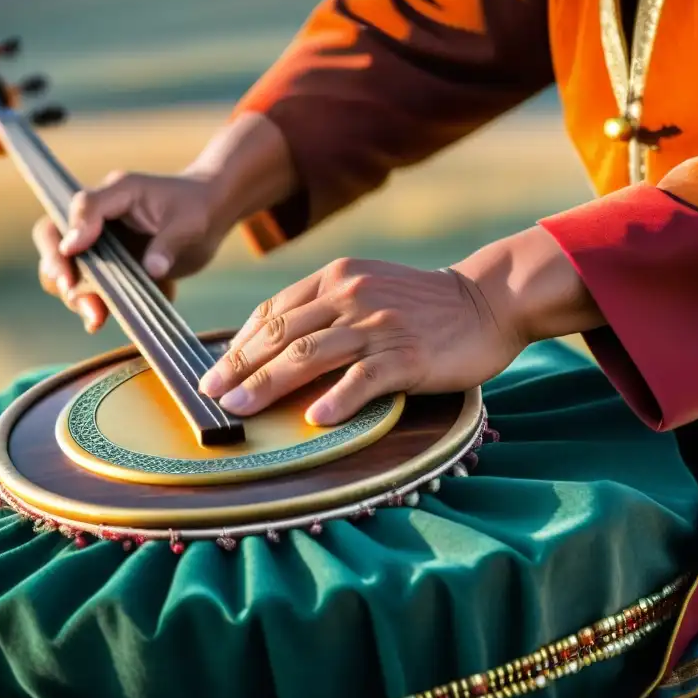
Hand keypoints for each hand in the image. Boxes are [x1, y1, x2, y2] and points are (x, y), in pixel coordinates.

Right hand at [34, 171, 227, 331]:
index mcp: (118, 192)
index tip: (73, 250)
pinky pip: (87, 286)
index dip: (75, 228)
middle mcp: (99, 217)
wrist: (209, 217)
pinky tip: (99, 321)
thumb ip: (169, 243)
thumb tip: (152, 270)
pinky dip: (90, 303)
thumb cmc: (198, 209)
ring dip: (74, 293)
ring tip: (95, 317)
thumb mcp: (191, 223)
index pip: (83, 206)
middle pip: (53, 235)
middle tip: (69, 288)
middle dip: (56, 263)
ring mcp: (98, 243)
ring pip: (66, 267)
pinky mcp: (107, 268)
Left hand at [198, 258, 526, 424]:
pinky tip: (314, 420)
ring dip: (269, 384)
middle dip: (239, 367)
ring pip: (310, 354)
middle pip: (282, 334)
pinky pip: (363, 380)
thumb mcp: (367, 289)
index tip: (215, 372)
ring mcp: (378, 325)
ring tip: (241, 409)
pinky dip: (336, 400)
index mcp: (336, 278)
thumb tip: (274, 347)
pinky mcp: (407, 355)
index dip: (238, 344)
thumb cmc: (421, 304)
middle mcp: (351, 296)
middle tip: (210, 396)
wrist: (487, 299)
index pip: (273, 312)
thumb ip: (325, 308)